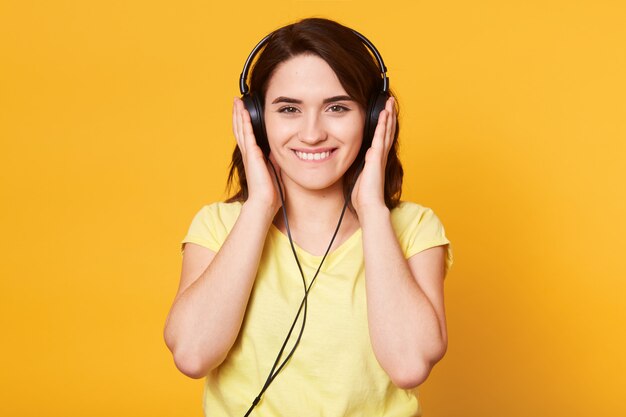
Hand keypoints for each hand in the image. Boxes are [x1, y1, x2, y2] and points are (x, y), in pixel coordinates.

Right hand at [232, 98, 283, 214]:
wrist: (265, 201)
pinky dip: (245, 122)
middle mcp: (248, 153)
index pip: (246, 135)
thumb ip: (274, 158)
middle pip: (240, 129)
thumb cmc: (270, 190)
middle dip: (238, 114)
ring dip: (239, 114)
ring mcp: (249, 153)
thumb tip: (279, 150)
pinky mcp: (252, 154)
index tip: (243, 111)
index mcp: (253, 156)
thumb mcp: (274, 169)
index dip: (243, 122)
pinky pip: (247, 134)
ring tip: (237, 101)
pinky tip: (243, 112)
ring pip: (241, 129)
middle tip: (236, 101)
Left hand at [351, 96, 396, 215]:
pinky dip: (382, 125)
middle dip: (388, 116)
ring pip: (385, 131)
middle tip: (390, 102)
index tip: (385, 113)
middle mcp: (380, 156)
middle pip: (386, 131)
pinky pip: (380, 138)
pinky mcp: (376, 157)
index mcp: (375, 160)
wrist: (369, 205)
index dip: (384, 125)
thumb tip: (354, 159)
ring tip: (389, 102)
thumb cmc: (363, 196)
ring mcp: (379, 156)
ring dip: (388, 116)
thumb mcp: (357, 177)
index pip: (381, 138)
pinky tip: (384, 114)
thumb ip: (358, 166)